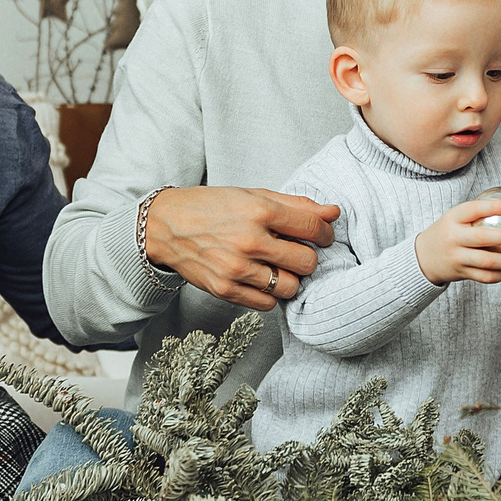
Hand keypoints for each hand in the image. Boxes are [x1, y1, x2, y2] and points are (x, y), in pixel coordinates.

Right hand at [143, 186, 338, 310]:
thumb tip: (334, 212)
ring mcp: (237, 268)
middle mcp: (250, 241)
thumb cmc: (212, 207)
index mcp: (260, 211)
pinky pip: (267, 304)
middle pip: (306, 263)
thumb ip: (296, 205)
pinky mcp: (225, 289)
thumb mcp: (254, 195)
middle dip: (307, 258)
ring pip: (290, 287)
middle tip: (295, 252)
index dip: (324, 234)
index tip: (321, 236)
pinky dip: (269, 295)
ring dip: (289, 279)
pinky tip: (260, 279)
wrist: (166, 225)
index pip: (313, 229)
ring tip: (276, 267)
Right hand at [416, 195, 500, 285]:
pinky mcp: (461, 272)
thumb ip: (475, 215)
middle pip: (482, 238)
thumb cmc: (445, 234)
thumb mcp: (453, 218)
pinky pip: (483, 276)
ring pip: (486, 261)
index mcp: (453, 219)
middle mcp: (454, 238)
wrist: (423, 257)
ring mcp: (457, 257)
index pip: (472, 210)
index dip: (491, 208)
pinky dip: (497, 275)